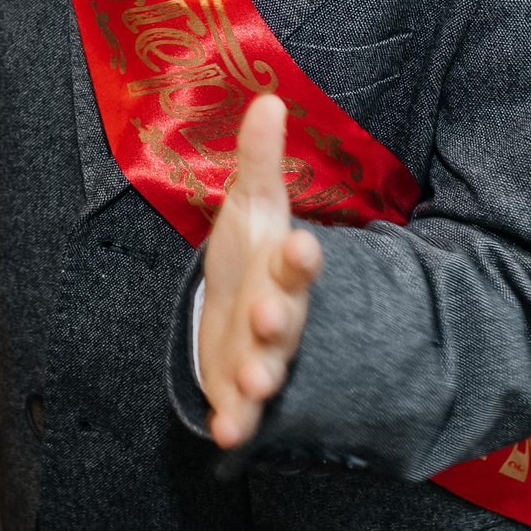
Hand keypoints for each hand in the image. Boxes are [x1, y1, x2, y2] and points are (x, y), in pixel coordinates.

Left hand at [197, 94, 323, 449]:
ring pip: (268, 367)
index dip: (302, 257)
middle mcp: (279, 315)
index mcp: (283, 270)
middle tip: (270, 314)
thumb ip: (258, 159)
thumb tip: (268, 97)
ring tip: (256, 379)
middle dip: (279, 317)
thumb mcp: (251, 205)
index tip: (303, 245)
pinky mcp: (237, 391)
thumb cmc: (248, 255)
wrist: (232, 310)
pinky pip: (242, 412)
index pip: (299, 262)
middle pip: (286, 318)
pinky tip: (227, 434)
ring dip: (263, 373)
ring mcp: (262, 356)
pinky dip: (237, 423)